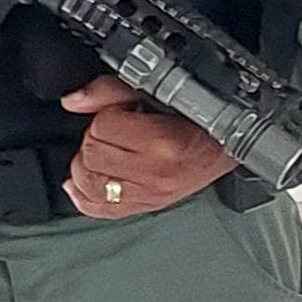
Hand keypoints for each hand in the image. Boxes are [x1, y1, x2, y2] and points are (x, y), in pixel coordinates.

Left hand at [59, 75, 234, 218]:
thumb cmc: (199, 122)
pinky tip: (80, 184)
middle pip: (91, 154)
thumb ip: (111, 92)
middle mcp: (155, 173)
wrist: (227, 149)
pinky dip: (83, 197)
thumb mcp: (158, 94)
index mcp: (162, 143)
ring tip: (103, 152)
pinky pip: (100, 209)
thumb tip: (74, 100)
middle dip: (95, 138)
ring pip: (89, 182)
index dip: (107, 114)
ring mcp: (149, 194)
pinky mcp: (146, 206)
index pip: (102, 126)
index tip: (123, 113)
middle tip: (115, 131)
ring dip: (88, 165)